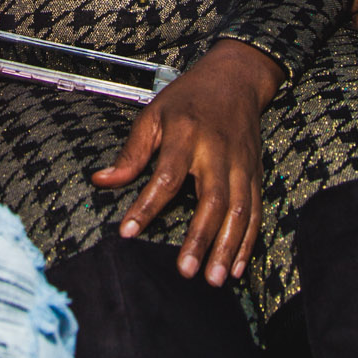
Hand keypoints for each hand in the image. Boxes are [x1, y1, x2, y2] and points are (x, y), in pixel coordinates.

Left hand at [91, 39, 280, 286]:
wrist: (235, 78)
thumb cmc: (188, 98)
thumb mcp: (153, 114)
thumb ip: (131, 152)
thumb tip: (101, 181)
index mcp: (187, 134)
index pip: (166, 175)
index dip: (146, 205)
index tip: (128, 232)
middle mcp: (217, 151)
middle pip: (212, 199)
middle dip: (200, 238)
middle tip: (185, 271)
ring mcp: (241, 165)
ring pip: (239, 211)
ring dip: (228, 248)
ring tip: (214, 279)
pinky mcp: (256, 175)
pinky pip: (255, 212)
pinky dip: (248, 242)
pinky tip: (237, 268)